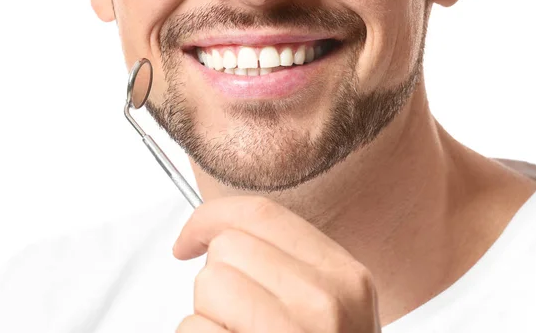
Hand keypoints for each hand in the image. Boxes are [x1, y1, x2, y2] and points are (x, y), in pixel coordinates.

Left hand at [173, 196, 380, 332]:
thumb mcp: (333, 307)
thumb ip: (294, 265)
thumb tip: (222, 238)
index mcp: (345, 275)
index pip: (263, 214)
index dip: (212, 216)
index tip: (190, 237)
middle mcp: (325, 299)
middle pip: (228, 248)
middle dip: (217, 280)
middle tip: (237, 315)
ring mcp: (293, 331)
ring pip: (209, 284)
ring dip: (207, 316)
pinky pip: (192, 328)